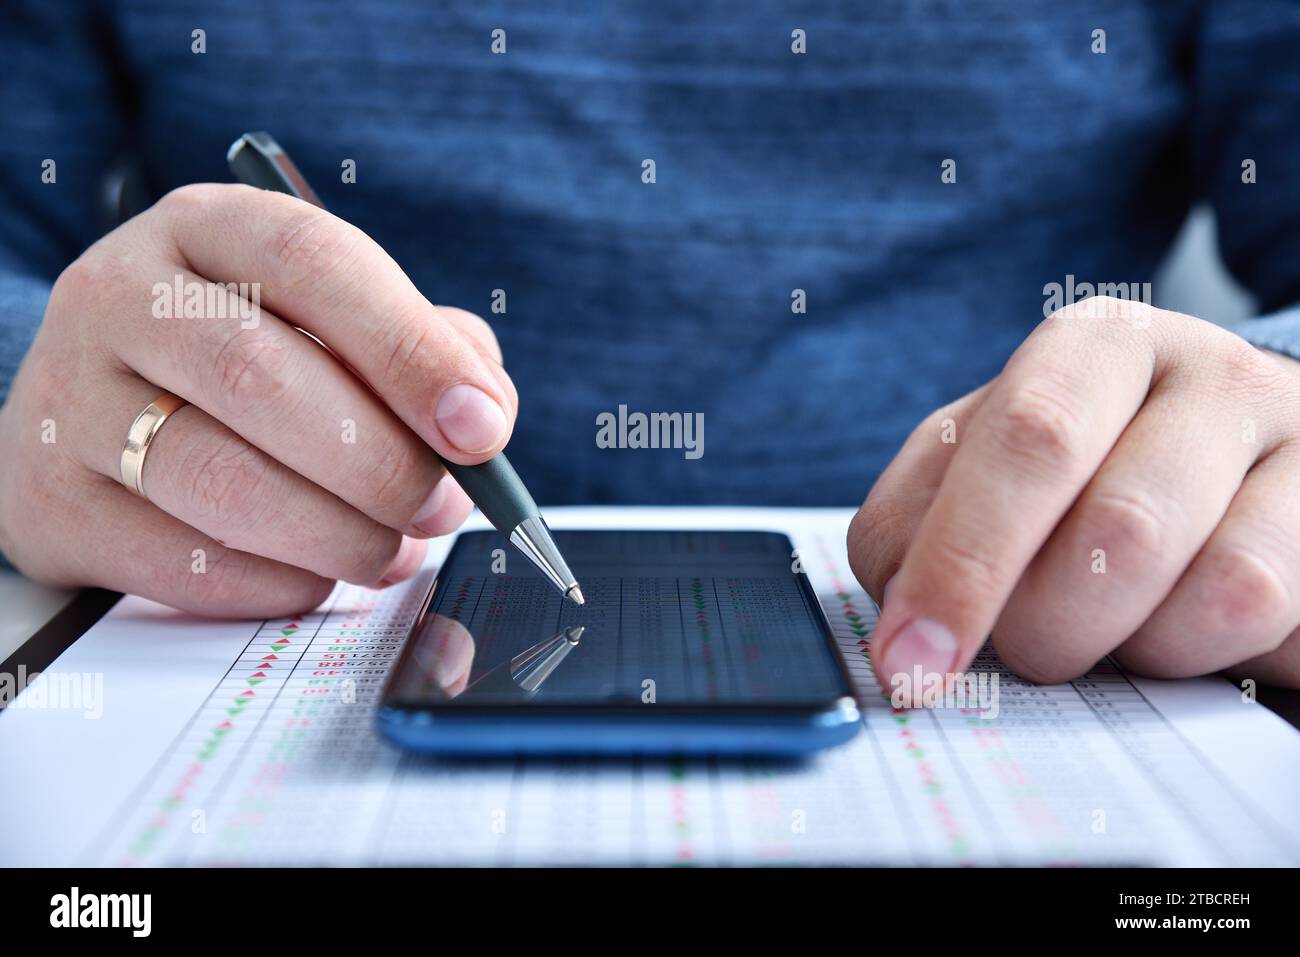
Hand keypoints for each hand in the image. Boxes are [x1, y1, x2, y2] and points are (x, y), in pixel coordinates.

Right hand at [0, 184, 516, 615]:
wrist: (101, 416)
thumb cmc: (252, 365)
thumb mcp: (335, 323)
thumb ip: (424, 353)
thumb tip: (484, 417)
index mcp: (209, 227)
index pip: (315, 259)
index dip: (409, 350)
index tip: (483, 427)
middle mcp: (121, 294)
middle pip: (263, 378)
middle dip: (381, 462)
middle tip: (440, 507)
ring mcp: (70, 398)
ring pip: (224, 482)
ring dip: (338, 536)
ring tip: (389, 551)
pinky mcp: (50, 502)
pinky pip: (182, 563)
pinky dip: (277, 584)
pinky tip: (314, 575)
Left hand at [848, 297, 1299, 692]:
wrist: (1228, 453)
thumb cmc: (1080, 467)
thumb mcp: (978, 465)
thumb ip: (917, 525)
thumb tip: (902, 629)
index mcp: (1097, 345)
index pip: (1029, 443)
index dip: (961, 566)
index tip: (909, 665)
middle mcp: (1212, 376)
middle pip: (1124, 528)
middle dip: (1049, 625)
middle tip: (1027, 649)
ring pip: (1224, 591)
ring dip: (1138, 647)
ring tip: (1114, 626)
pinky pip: (1282, 629)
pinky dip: (1212, 659)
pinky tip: (1182, 627)